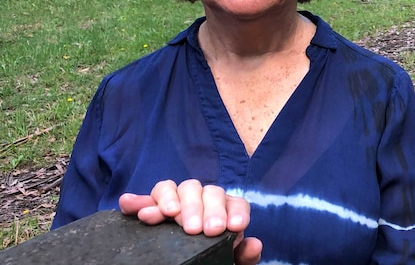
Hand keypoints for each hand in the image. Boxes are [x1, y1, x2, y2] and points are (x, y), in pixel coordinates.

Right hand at [119, 179, 262, 264]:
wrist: (195, 261)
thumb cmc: (214, 258)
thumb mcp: (229, 260)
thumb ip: (243, 254)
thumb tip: (254, 244)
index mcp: (228, 213)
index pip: (236, 203)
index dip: (234, 212)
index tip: (231, 227)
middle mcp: (207, 201)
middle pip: (208, 191)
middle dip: (203, 208)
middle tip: (197, 229)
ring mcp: (182, 202)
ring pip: (183, 188)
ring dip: (175, 199)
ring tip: (169, 215)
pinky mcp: (156, 207)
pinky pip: (149, 197)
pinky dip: (139, 200)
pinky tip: (129, 205)